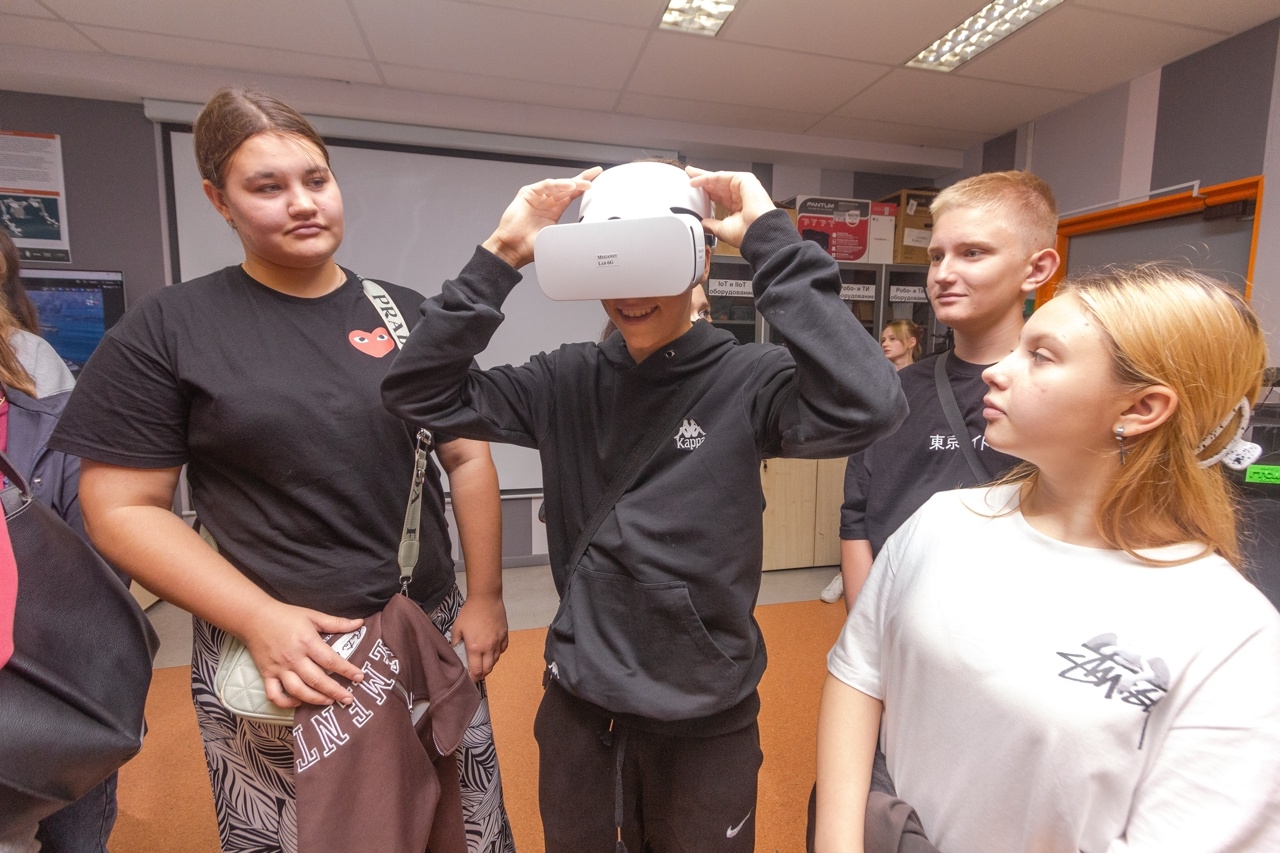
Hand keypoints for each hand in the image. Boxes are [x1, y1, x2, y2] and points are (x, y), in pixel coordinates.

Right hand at [240, 602, 364, 708]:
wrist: (254, 617)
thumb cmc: (286, 616)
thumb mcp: (313, 615)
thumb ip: (336, 622)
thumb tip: (360, 624)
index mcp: (307, 642)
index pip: (331, 660)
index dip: (347, 670)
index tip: (360, 677)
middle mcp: (293, 658)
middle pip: (317, 680)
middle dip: (335, 691)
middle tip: (349, 699)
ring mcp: (279, 668)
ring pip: (298, 691)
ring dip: (315, 699)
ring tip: (329, 702)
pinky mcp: (267, 674)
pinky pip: (275, 695)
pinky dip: (286, 703)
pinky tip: (299, 702)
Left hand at [451, 591, 508, 681]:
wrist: (485, 598)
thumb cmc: (469, 612)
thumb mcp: (457, 629)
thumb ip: (456, 644)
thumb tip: (456, 654)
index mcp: (475, 648)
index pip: (476, 671)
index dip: (473, 678)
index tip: (469, 679)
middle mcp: (489, 647)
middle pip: (488, 669)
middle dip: (481, 673)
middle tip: (476, 672)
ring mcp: (498, 641)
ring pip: (496, 660)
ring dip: (489, 663)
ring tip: (482, 660)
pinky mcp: (504, 635)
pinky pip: (502, 650)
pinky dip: (497, 653)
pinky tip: (491, 649)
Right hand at [482, 167, 602, 268]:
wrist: (512, 249)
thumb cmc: (529, 247)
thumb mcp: (556, 238)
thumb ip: (569, 233)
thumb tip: (586, 236)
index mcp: (555, 210)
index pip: (572, 194)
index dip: (584, 187)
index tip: (598, 181)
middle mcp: (547, 201)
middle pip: (568, 186)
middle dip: (583, 179)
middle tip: (596, 173)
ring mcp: (538, 196)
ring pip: (558, 185)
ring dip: (573, 183)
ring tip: (586, 184)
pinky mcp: (527, 194)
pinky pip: (545, 186)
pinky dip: (557, 185)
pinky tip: (568, 186)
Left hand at [687, 166, 775, 248]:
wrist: (758, 233)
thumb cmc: (747, 234)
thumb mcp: (722, 229)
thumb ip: (711, 224)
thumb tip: (702, 223)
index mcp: (738, 206)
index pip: (719, 196)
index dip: (705, 192)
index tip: (694, 191)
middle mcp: (741, 195)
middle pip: (718, 184)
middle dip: (703, 180)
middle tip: (689, 176)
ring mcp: (743, 186)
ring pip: (719, 179)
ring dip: (703, 177)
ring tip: (689, 175)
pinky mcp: (744, 180)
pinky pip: (721, 177)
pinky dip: (707, 178)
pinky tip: (696, 181)